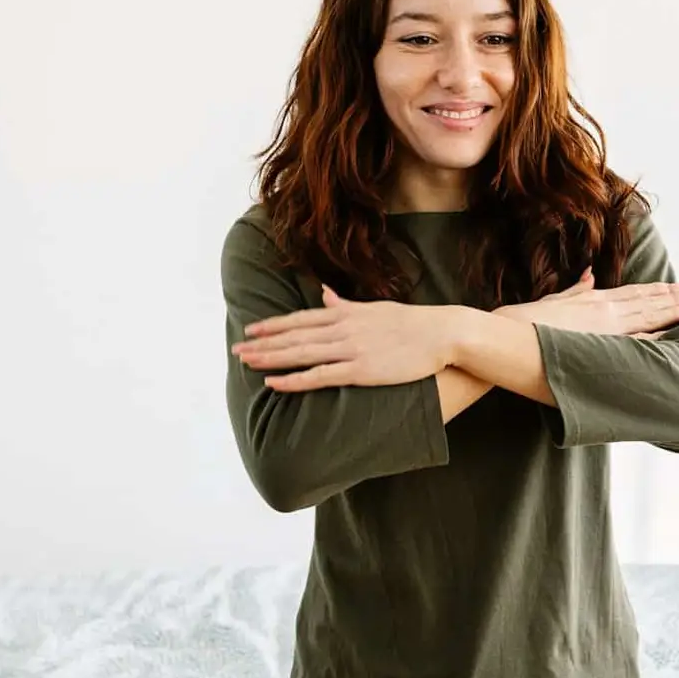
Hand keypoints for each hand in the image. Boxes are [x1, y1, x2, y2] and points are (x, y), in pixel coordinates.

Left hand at [232, 286, 461, 391]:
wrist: (442, 334)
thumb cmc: (413, 323)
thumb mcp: (375, 308)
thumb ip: (346, 305)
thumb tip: (326, 294)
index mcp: (346, 314)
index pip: (301, 318)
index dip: (274, 324)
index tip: (252, 328)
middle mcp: (343, 329)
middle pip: (294, 336)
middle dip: (263, 342)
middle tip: (236, 348)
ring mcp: (350, 349)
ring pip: (300, 354)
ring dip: (271, 358)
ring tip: (246, 361)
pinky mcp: (360, 370)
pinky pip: (319, 376)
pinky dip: (294, 379)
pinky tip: (275, 383)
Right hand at [498, 267, 678, 337]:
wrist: (508, 335)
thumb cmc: (525, 321)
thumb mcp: (554, 299)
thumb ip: (576, 290)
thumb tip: (590, 273)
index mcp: (594, 298)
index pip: (634, 294)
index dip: (657, 291)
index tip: (678, 289)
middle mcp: (603, 310)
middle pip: (647, 303)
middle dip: (674, 300)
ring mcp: (604, 326)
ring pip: (647, 316)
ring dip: (672, 311)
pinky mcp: (599, 343)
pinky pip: (635, 339)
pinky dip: (656, 334)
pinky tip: (672, 332)